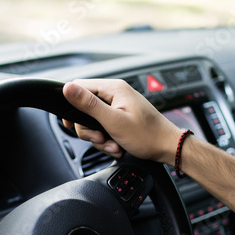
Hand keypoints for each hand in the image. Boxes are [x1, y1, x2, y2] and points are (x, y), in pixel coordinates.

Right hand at [61, 79, 183, 163]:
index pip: (79, 86)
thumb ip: (89, 105)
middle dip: (89, 129)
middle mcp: (115, 94)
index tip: (71, 123)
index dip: (71, 104)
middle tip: (101, 138)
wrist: (167, 147)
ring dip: (99, 138)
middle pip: (84, 107)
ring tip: (113, 145)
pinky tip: (117, 146)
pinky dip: (107, 139)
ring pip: (93, 121)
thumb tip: (67, 88)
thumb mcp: (114, 121)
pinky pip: (103, 127)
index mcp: (113, 88)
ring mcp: (118, 106)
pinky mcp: (120, 117)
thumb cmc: (148, 135)